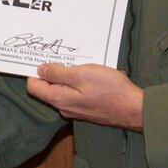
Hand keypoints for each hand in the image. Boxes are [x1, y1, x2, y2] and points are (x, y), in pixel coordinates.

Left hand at [26, 64, 143, 130]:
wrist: (134, 108)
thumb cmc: (109, 90)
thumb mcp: (81, 74)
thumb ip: (58, 72)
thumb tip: (40, 69)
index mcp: (59, 99)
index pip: (34, 87)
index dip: (34, 71)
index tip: (41, 58)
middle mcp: (64, 107)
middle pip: (48, 88)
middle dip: (53, 71)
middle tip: (65, 58)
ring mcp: (76, 109)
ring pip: (64, 89)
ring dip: (70, 75)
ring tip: (83, 65)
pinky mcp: (87, 108)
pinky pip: (77, 92)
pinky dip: (82, 82)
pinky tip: (94, 74)